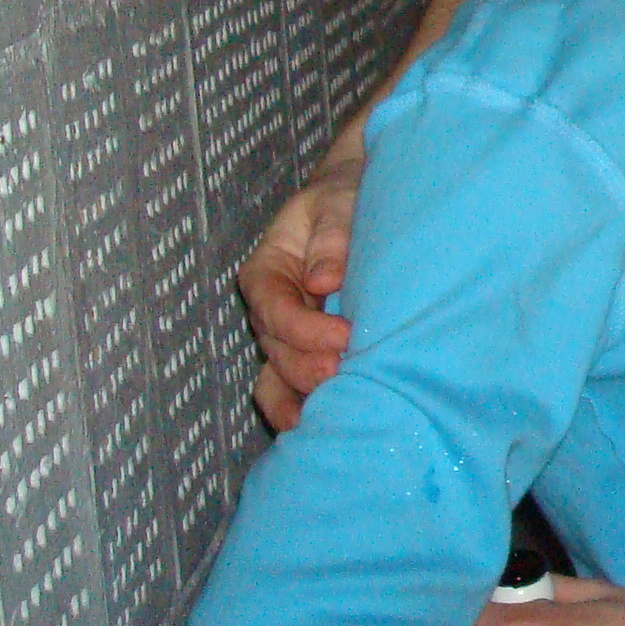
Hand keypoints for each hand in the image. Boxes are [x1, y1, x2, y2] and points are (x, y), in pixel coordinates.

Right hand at [238, 160, 360, 430]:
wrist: (357, 201)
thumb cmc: (345, 197)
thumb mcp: (337, 200)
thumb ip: (332, 235)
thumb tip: (323, 280)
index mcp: (266, 270)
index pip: (275, 309)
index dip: (305, 329)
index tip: (345, 337)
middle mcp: (269, 308)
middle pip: (276, 350)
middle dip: (307, 368)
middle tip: (346, 375)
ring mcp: (285, 334)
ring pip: (279, 375)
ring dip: (301, 396)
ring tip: (329, 414)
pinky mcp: (306, 349)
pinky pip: (288, 386)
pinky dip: (296, 408)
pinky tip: (315, 428)